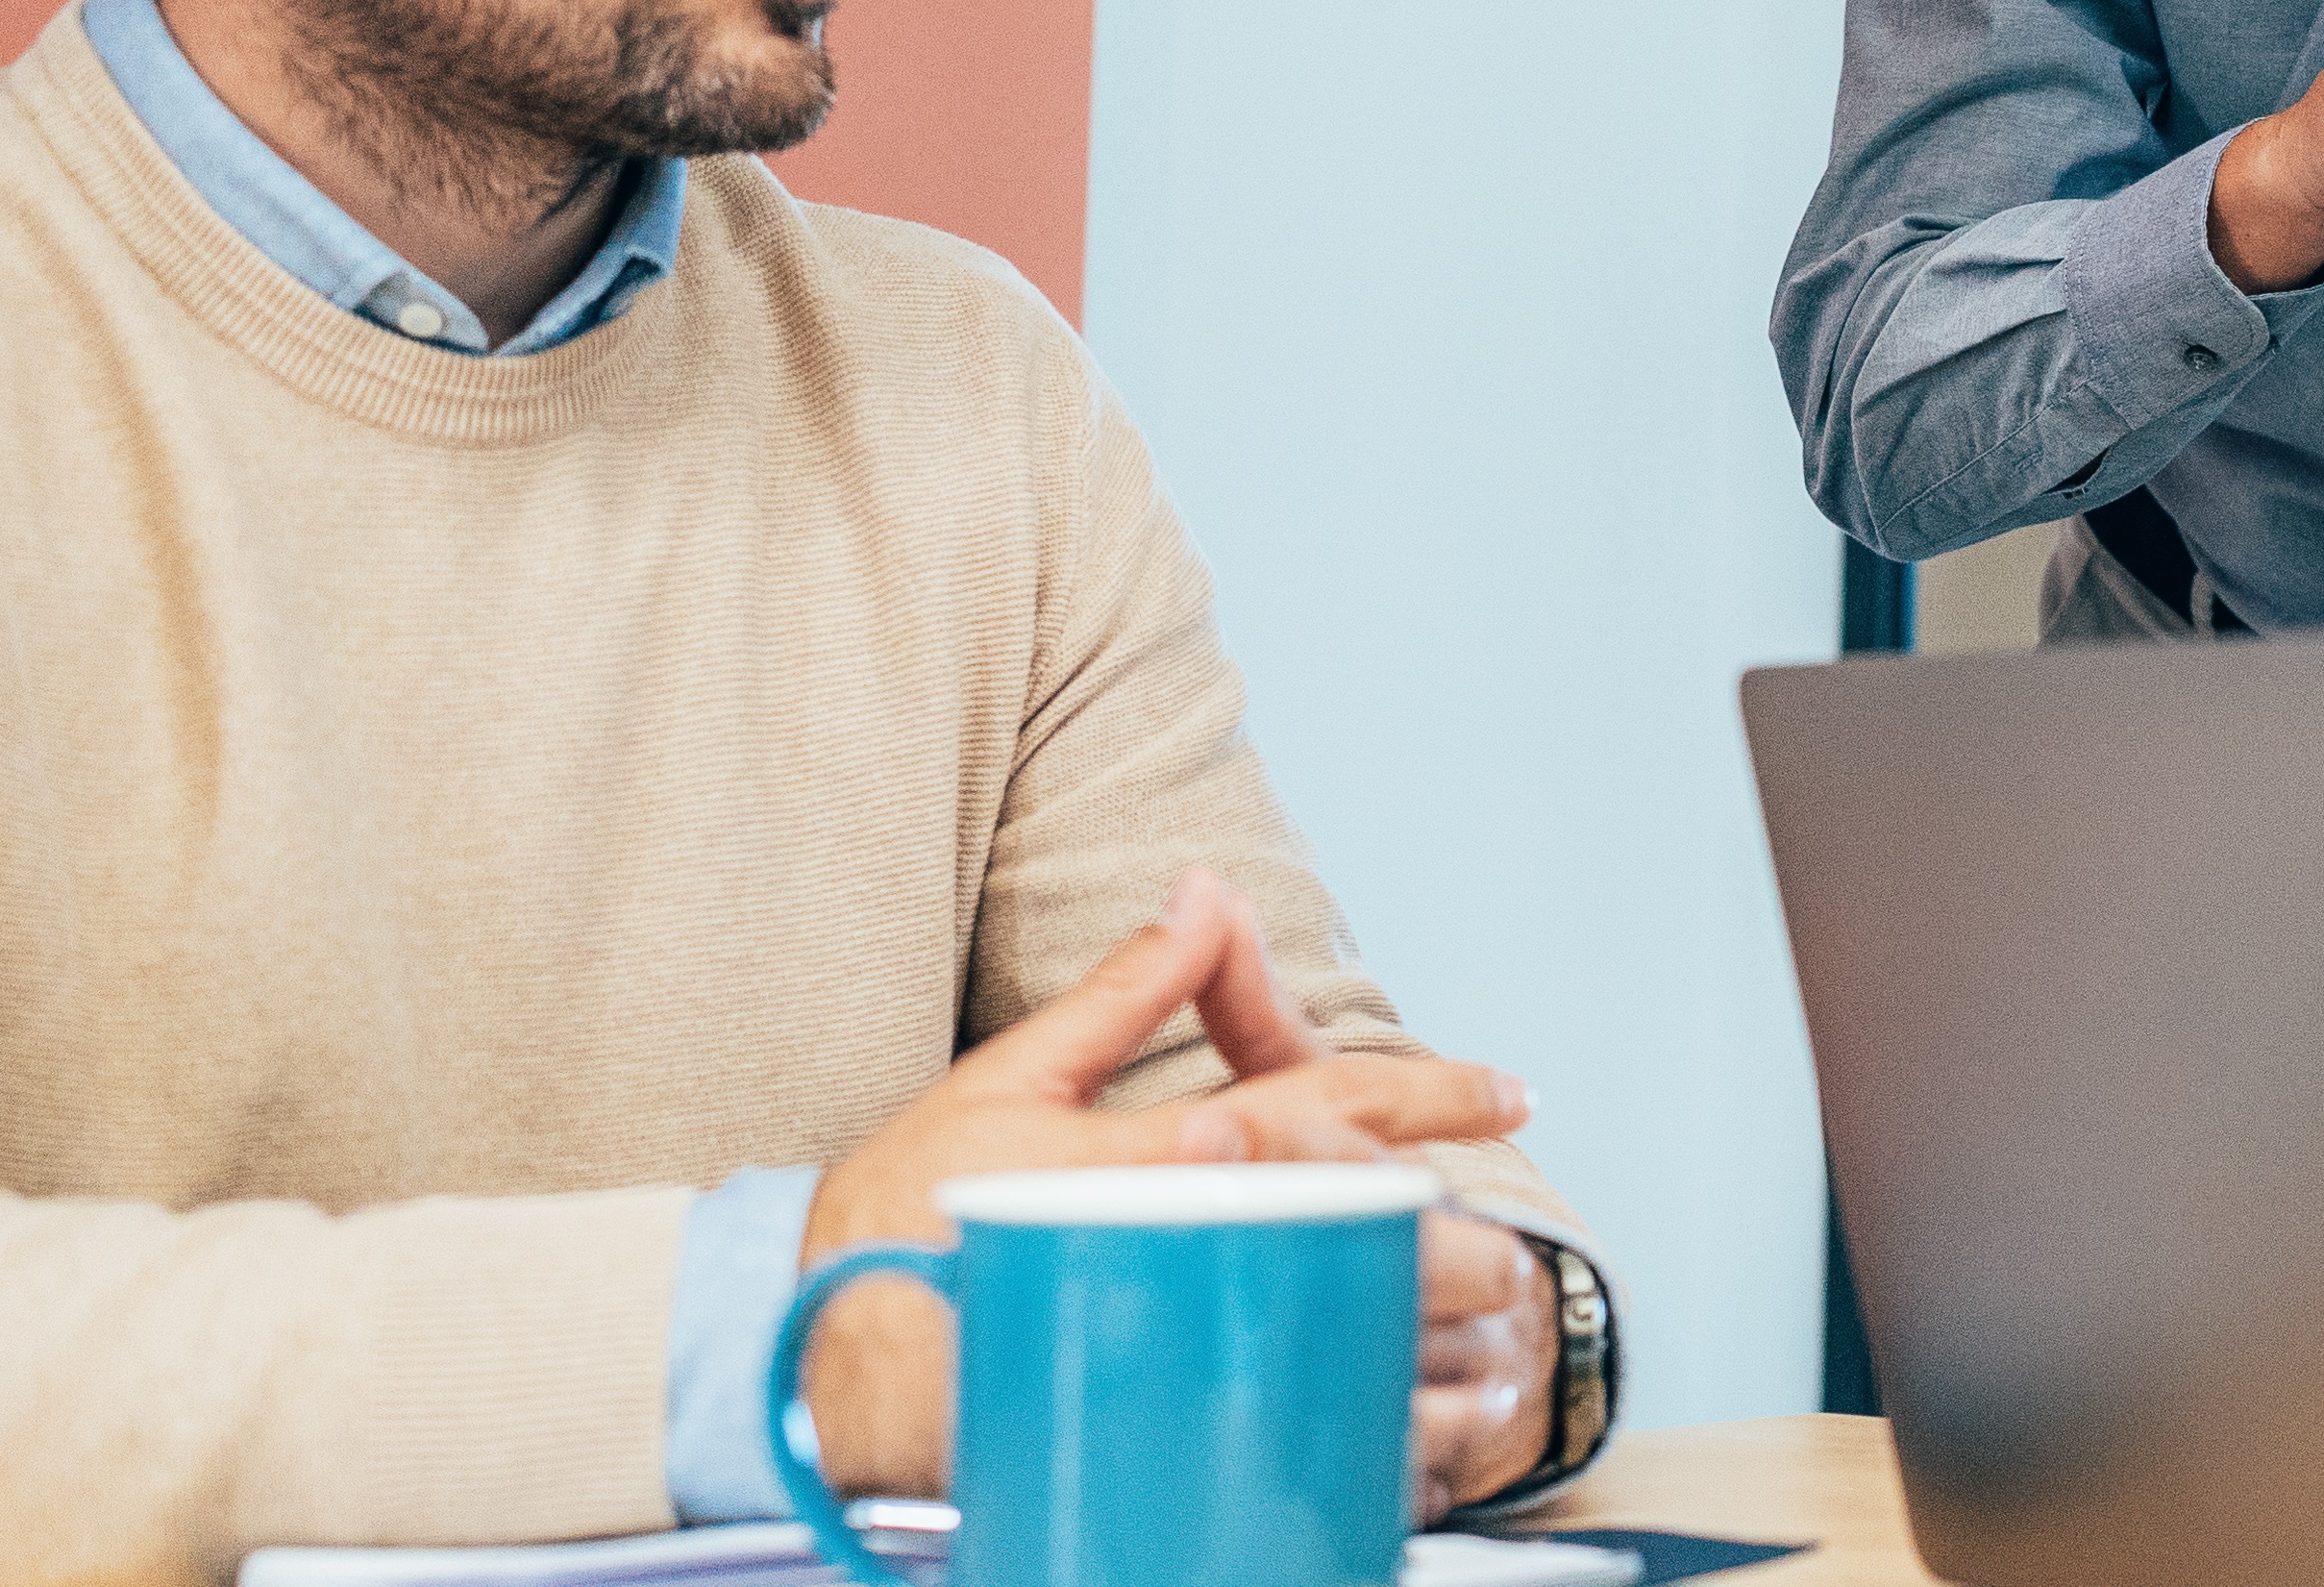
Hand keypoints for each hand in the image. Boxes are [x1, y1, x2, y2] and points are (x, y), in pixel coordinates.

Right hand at [794, 871, 1540, 1497]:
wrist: (812, 1365)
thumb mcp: (1009, 1079)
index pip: (1312, 1105)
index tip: (1511, 1090)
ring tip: (1491, 1346)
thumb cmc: (905, 1212)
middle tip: (1509, 1245)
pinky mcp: (1137, 1429)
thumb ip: (1129, 992)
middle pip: (1342, 1225)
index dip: (1423, 1094)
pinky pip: (1273, 1436)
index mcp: (1138, 1152)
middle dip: (1441, 1233)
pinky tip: (1411, 1437)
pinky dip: (1355, 1437)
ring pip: (1326, 1336)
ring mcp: (1147, 1345)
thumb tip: (1207, 887)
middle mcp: (1156, 1244)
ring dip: (1419, 1336)